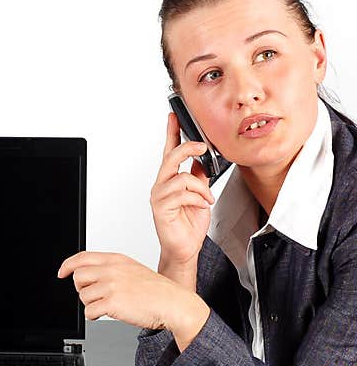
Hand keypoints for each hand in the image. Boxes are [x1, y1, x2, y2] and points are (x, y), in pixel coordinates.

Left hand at [57, 252, 208, 348]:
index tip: (61, 273)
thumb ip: (110, 269)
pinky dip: (94, 316)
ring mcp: (111, 285)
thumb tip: (87, 275)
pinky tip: (106, 314)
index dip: (67, 265)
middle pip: (78, 277)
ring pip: (83, 296)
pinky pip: (89, 311)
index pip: (82, 258)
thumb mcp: (132, 270)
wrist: (173, 304)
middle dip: (82, 289)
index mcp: (116, 260)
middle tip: (96, 296)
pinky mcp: (112, 302)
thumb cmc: (156, 291)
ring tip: (108, 305)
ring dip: (91, 304)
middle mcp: (111, 270)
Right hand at [152, 113, 214, 273]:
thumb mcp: (200, 195)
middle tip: (202, 147)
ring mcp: (160, 196)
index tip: (174, 116)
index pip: (169, 151)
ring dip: (201, 187)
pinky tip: (202, 205)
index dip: (171, 132)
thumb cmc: (188, 225)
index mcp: (170, 179)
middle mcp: (161, 185)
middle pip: (171, 157)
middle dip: (188, 148)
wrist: (185, 248)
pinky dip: (198, 198)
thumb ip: (199, 177)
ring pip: (182, 177)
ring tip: (206, 198)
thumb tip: (203, 161)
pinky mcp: (161, 208)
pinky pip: (183, 193)